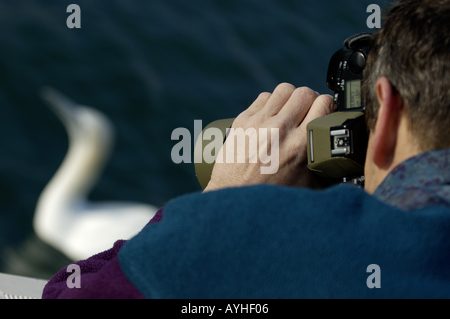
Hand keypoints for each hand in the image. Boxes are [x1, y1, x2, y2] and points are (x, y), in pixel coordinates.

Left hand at [204, 83, 332, 191]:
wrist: (237, 201)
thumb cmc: (274, 196)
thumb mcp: (311, 186)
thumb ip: (330, 169)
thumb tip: (350, 162)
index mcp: (302, 145)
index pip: (324, 104)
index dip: (328, 107)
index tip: (325, 114)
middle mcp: (280, 130)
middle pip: (304, 93)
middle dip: (310, 101)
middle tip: (307, 114)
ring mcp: (259, 123)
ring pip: (284, 90)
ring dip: (290, 99)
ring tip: (289, 113)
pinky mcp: (242, 122)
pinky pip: (263, 98)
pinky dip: (270, 104)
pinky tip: (271, 117)